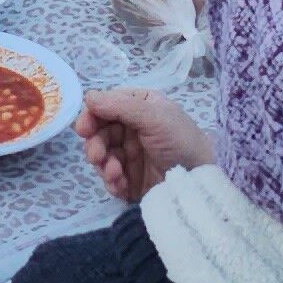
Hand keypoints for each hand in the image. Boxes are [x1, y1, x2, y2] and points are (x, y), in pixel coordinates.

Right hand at [75, 89, 215, 204]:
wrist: (199, 182)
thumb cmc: (181, 141)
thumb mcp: (155, 117)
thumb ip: (121, 106)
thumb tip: (89, 97)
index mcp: (139, 107)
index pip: (107, 107)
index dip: (92, 116)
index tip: (83, 128)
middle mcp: (133, 129)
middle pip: (100, 133)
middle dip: (96, 145)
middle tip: (97, 156)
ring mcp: (131, 155)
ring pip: (102, 156)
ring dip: (104, 165)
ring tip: (116, 174)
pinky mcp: (131, 179)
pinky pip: (111, 178)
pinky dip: (112, 182)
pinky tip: (121, 186)